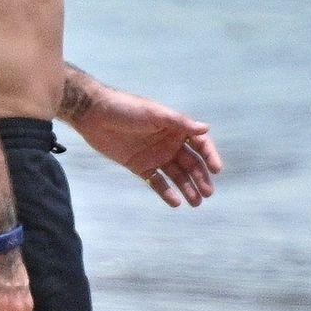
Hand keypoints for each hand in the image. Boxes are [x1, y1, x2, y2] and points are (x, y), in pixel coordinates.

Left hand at [73, 86, 221, 206]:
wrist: (94, 115)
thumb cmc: (126, 108)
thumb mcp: (154, 113)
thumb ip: (179, 123)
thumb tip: (206, 128)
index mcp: (175, 127)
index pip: (199, 143)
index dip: (210, 156)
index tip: (217, 170)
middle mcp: (169, 142)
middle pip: (190, 163)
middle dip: (200, 178)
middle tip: (207, 193)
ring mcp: (155, 155)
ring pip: (176, 175)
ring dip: (187, 188)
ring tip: (196, 202)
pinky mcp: (140, 167)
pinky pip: (157, 182)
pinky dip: (166, 192)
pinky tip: (176, 203)